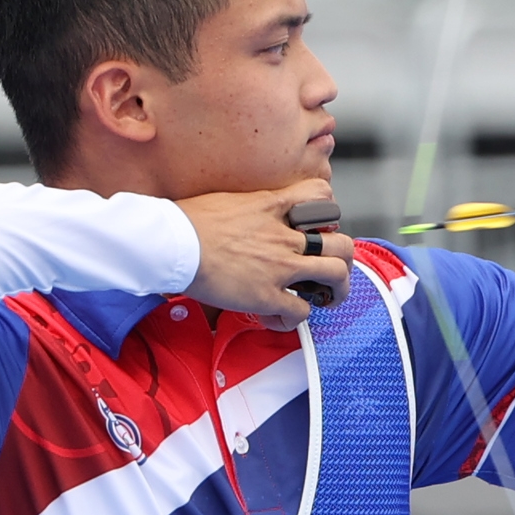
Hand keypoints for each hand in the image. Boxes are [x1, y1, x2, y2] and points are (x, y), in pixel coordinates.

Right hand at [176, 181, 338, 327]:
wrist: (170, 243)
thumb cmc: (186, 221)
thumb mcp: (227, 201)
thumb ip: (248, 209)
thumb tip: (244, 217)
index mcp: (272, 207)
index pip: (320, 196)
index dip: (329, 212)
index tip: (320, 226)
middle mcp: (284, 236)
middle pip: (340, 242)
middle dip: (344, 258)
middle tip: (334, 269)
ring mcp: (280, 267)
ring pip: (335, 275)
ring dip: (337, 290)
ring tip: (328, 297)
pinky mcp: (268, 296)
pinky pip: (300, 311)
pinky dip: (295, 317)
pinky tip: (281, 317)